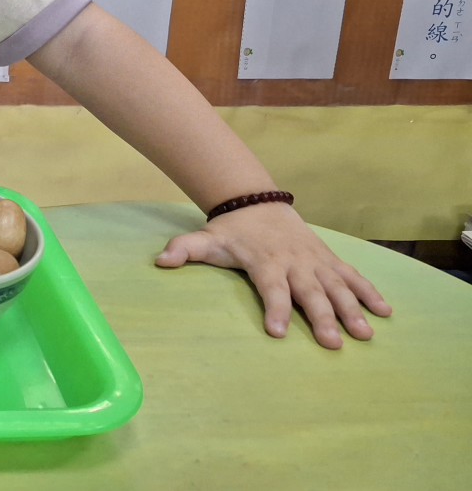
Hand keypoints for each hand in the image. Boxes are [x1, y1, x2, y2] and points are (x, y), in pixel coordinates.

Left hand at [155, 202, 392, 349]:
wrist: (258, 203)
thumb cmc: (232, 231)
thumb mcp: (205, 239)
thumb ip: (184, 250)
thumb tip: (160, 261)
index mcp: (265, 262)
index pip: (271, 288)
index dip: (275, 309)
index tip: (278, 333)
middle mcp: (294, 263)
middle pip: (309, 292)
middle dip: (321, 317)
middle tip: (332, 343)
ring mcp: (315, 261)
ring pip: (337, 286)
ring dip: (352, 309)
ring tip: (364, 334)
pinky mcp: (329, 259)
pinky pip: (353, 276)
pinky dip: (370, 292)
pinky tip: (386, 312)